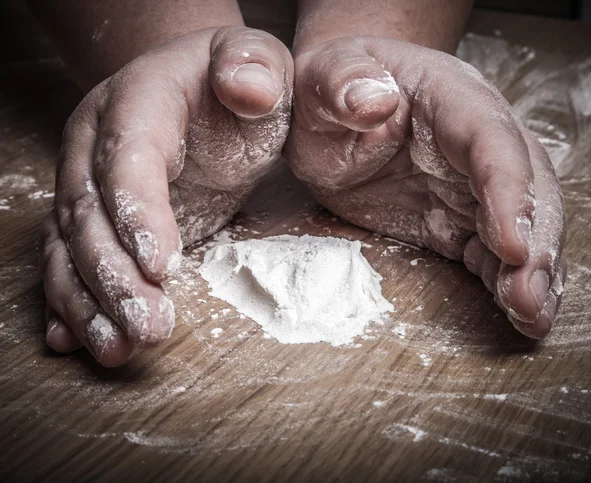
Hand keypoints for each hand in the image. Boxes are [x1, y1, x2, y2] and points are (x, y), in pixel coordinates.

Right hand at [41, 26, 292, 365]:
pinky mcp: (97, 217)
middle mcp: (96, 144)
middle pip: (89, 213)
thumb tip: (250, 88)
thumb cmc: (234, 78)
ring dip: (89, 302)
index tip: (164, 265)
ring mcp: (88, 182)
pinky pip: (70, 258)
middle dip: (115, 276)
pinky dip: (71, 300)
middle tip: (150, 327)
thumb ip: (253, 64)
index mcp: (137, 101)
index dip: (138, 212)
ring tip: (115, 348)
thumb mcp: (256, 58)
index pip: (128, 158)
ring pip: (71, 246)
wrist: (196, 91)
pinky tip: (75, 337)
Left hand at [286, 37, 565, 337]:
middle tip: (529, 296)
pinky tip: (518, 310)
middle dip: (534, 241)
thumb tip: (372, 99)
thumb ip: (342, 84)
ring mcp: (469, 181)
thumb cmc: (328, 94)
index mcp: (448, 96)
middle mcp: (474, 139)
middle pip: (526, 184)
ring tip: (532, 315)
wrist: (330, 116)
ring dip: (531, 270)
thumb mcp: (323, 78)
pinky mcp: (456, 217)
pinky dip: (506, 278)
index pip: (491, 139)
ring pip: (521, 222)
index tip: (511, 242)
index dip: (508, 190)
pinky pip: (491, 248)